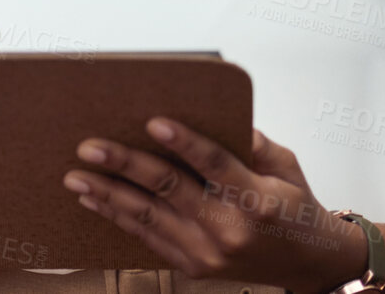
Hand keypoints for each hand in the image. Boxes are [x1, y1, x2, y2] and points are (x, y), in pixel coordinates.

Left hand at [63, 119, 367, 292]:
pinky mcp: (194, 268)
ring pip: (148, 218)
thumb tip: (214, 116)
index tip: (153, 121)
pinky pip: (147, 239)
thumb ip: (253, 142)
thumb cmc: (296, 207)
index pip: (215, 164)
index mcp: (257, 199)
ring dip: (107, 194)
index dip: (184, 142)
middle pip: (170, 190)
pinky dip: (117, 217)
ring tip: (76, 176)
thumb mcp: (287, 166)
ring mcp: (209, 253)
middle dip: (125, 165)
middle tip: (91, 147)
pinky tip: (94, 200)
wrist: (308, 263)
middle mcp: (230, 229)